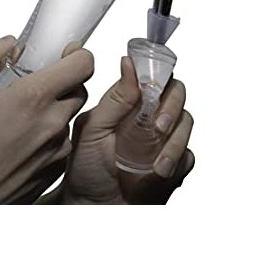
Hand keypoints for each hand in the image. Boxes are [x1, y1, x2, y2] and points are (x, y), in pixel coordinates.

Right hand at [0, 35, 92, 203]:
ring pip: (70, 114)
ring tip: (21, 115)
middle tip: (34, 83)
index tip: (63, 53)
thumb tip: (7, 44)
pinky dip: (49, 134)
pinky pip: (63, 140)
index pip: (84, 63)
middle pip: (79, 87)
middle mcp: (52, 123)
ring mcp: (57, 149)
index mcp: (32, 98)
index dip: (76, 53)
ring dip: (54, 108)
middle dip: (62, 79)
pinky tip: (21, 138)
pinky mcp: (56, 168)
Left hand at [56, 56, 194, 204]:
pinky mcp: (173, 165)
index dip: (160, 77)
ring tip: (157, 165)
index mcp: (129, 103)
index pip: (154, 77)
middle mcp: (149, 117)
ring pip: (186, 125)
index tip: (156, 88)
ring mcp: (163, 141)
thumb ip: (115, 99)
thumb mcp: (93, 129)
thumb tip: (128, 64)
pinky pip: (188, 157)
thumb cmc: (84, 169)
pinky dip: (177, 164)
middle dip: (172, 110)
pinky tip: (159, 175)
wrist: (90, 208)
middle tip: (159, 127)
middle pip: (177, 96)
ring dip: (175, 144)